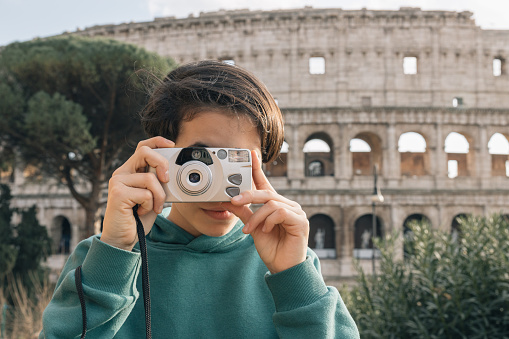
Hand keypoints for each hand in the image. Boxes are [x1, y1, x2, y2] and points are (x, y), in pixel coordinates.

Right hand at [101, 137, 173, 250]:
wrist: (122, 239)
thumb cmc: (138, 218)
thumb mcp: (153, 196)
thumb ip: (158, 182)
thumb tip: (171, 172)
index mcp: (130, 171)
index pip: (142, 147)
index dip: (156, 141)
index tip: (171, 144)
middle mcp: (122, 173)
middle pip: (145, 152)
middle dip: (162, 163)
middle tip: (166, 180)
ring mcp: (118, 182)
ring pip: (150, 178)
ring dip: (159, 196)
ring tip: (153, 207)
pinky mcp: (118, 193)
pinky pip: (146, 193)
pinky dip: (150, 205)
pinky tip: (141, 212)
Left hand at [225, 151, 308, 273]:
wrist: (283, 269)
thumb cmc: (272, 249)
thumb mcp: (254, 229)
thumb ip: (245, 214)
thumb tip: (231, 201)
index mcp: (276, 206)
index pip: (265, 184)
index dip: (258, 169)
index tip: (251, 154)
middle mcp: (288, 205)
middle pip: (266, 192)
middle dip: (248, 195)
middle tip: (233, 201)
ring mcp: (296, 212)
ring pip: (271, 203)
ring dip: (256, 217)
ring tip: (249, 230)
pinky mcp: (301, 221)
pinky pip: (280, 212)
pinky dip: (268, 221)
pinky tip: (266, 230)